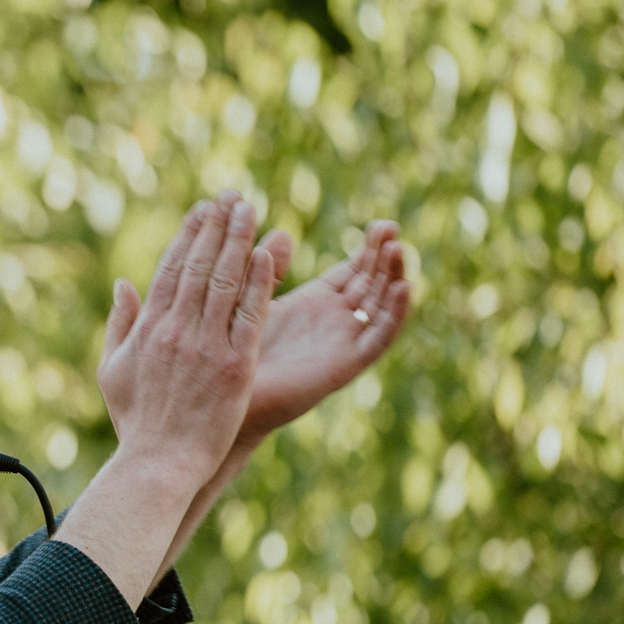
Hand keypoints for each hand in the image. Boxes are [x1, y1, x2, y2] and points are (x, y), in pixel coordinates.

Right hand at [97, 194, 274, 492]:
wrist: (159, 463)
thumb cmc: (136, 422)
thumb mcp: (113, 371)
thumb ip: (119, 324)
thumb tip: (124, 284)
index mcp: (149, 329)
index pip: (170, 268)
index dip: (188, 234)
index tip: (202, 208)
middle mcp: (177, 330)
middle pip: (199, 265)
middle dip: (216, 226)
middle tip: (232, 195)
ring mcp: (208, 346)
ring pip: (225, 281)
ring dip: (238, 240)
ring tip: (250, 210)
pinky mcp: (236, 365)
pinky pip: (250, 315)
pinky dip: (259, 282)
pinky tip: (267, 253)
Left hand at [238, 220, 411, 445]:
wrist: (221, 399)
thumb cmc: (228, 352)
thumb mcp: (251, 299)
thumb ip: (267, 268)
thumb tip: (282, 232)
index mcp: (315, 304)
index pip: (354, 271)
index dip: (370, 248)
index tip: (381, 224)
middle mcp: (334, 322)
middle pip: (372, 284)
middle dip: (384, 256)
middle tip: (390, 226)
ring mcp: (342, 343)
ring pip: (380, 306)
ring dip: (393, 278)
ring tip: (398, 248)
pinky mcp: (344, 365)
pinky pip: (377, 339)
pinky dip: (394, 314)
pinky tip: (403, 287)